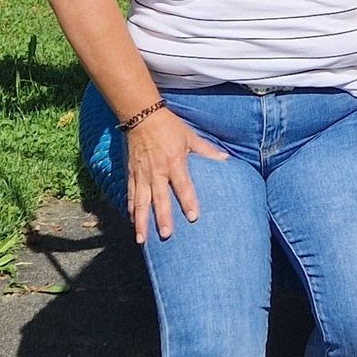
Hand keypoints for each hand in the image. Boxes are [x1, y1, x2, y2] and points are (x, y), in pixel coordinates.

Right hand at [125, 107, 226, 243]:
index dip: (188, 201)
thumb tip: (226, 160)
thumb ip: (207, 151)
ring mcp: (142, 174)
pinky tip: (132, 223)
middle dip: (162, 217)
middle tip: (166, 235)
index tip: (193, 217)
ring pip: (140, 202)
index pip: (183, 185)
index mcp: (174, 162)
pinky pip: (130, 195)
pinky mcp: (131, 174)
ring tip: (141, 240)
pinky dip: (130, 210)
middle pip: (159, 198)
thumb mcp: (190, 137)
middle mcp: (156, 171)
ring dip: (141, 221)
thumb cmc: (169, 126)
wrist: (141, 115)